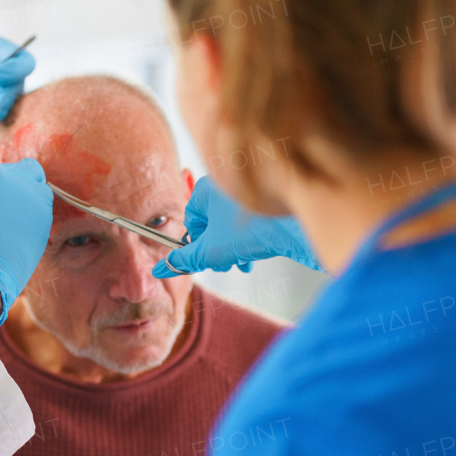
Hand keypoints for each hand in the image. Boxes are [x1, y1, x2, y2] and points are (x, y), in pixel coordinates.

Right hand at [152, 176, 321, 277]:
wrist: (296, 226)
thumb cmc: (252, 229)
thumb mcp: (210, 251)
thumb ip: (184, 261)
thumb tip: (159, 270)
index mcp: (206, 189)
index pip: (190, 219)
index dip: (195, 243)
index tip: (203, 258)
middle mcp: (226, 186)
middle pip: (212, 223)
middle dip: (217, 248)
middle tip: (223, 264)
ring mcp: (248, 192)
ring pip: (232, 225)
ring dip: (232, 249)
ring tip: (240, 264)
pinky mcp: (267, 202)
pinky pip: (250, 222)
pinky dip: (249, 241)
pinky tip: (253, 258)